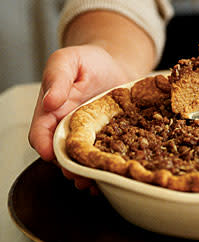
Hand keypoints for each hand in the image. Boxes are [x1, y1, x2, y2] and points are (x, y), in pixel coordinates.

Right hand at [28, 45, 131, 190]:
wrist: (115, 63)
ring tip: (95, 180)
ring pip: (82, 159)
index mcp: (51, 111)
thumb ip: (57, 78)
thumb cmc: (88, 60)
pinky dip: (105, 166)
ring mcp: (87, 134)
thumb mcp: (67, 60)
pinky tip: (112, 174)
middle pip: (61, 154)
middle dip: (67, 167)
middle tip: (78, 175)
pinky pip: (103, 154)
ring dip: (86, 172)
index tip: (51, 155)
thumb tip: (49, 101)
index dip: (44, 146)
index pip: (40, 134)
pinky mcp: (106, 137)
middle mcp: (67, 126)